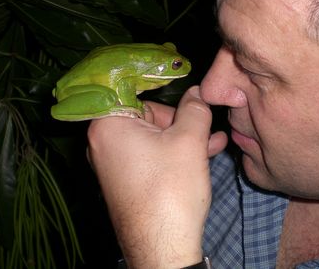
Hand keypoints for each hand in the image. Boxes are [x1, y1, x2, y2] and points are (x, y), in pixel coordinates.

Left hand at [87, 86, 226, 267]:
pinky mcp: (125, 179)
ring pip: (152, 136)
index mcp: (107, 124)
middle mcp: (102, 142)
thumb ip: (195, 108)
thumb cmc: (170, 190)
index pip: (130, 86)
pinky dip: (173, 152)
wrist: (163, 248)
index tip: (177, 70)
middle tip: (206, 122)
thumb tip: (197, 93)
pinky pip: (150, 155)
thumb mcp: (189, 140)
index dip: (157, 77)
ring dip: (183, 136)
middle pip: (145, 113)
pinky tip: (205, 153)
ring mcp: (113, 163)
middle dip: (180, 118)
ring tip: (215, 140)